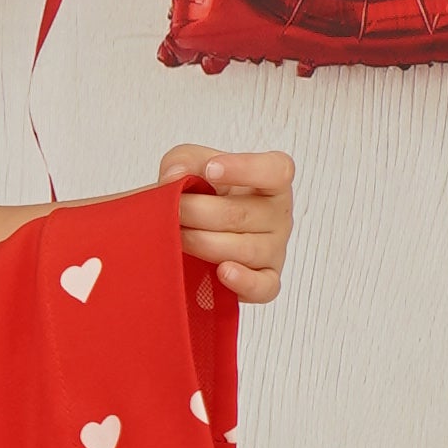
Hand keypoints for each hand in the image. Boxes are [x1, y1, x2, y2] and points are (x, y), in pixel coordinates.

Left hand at [161, 143, 292, 302]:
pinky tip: (222, 272)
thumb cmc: (204, 195)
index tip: (210, 170)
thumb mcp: (190, 165)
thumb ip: (182, 161)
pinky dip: (243, 281)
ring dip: (202, 243)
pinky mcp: (266, 281)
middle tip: (170, 210)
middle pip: (240, 215)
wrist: (195, 231)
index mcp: (271, 182)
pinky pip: (263, 287)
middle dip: (196, 212)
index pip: (276, 170)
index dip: (245, 169)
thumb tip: (174, 178)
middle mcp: (278, 215)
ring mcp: (274, 250)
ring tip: (177, 237)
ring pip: (243, 250)